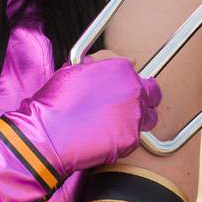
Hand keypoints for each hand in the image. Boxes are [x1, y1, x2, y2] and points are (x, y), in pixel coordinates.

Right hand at [26, 49, 160, 177]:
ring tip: (117, 121)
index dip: (126, 80)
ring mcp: (135, 115)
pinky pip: (136, 136)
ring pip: (150, 116)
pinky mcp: (132, 139)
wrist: (48, 134)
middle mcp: (133, 90)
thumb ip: (98, 63)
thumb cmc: (55, 103)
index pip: (135, 71)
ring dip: (138, 117)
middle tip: (127, 103)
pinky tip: (107, 135)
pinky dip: (124, 136)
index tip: (119, 87)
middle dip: (143, 97)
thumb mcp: (73, 71)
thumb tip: (114, 62)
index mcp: (120, 69)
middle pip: (153, 93)